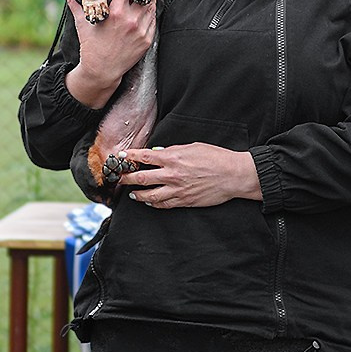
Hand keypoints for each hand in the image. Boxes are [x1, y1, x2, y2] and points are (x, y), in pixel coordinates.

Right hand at [62, 0, 165, 109]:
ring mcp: (140, 30)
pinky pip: (152, 20)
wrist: (102, 71)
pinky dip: (152, 9)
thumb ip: (75, 4)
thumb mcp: (82, 23)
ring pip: (151, 6)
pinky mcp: (147, 40)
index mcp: (114, 13)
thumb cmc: (91, 46)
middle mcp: (130, 20)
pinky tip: (153, 1)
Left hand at [118, 143, 262, 208]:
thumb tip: (158, 154)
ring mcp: (177, 190)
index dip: (129, 157)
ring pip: (150, 195)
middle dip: (126, 178)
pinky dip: (154, 203)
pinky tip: (149, 202)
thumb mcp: (193, 147)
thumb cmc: (216, 158)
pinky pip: (164, 204)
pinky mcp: (184, 201)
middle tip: (118, 179)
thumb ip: (173, 150)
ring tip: (132, 194)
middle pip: (141, 178)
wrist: (232, 176)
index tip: (120, 157)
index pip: (144, 157)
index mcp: (173, 158)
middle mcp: (172, 175)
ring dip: (138, 194)